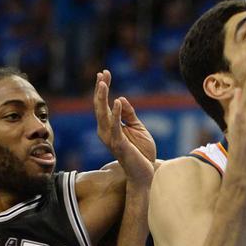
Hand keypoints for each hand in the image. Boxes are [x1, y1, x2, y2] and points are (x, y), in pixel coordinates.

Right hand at [94, 70, 155, 186]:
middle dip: (101, 89)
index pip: (103, 104)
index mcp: (110, 126)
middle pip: (99, 106)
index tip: (104, 73)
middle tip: (102, 73)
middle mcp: (105, 131)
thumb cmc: (142, 152)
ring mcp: (110, 138)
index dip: (103, 88)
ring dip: (103, 97)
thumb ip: (129, 114)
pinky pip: (115, 126)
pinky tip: (116, 101)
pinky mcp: (118, 144)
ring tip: (104, 82)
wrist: (146, 172)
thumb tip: (120, 98)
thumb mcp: (137, 128)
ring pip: (103, 114)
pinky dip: (115, 114)